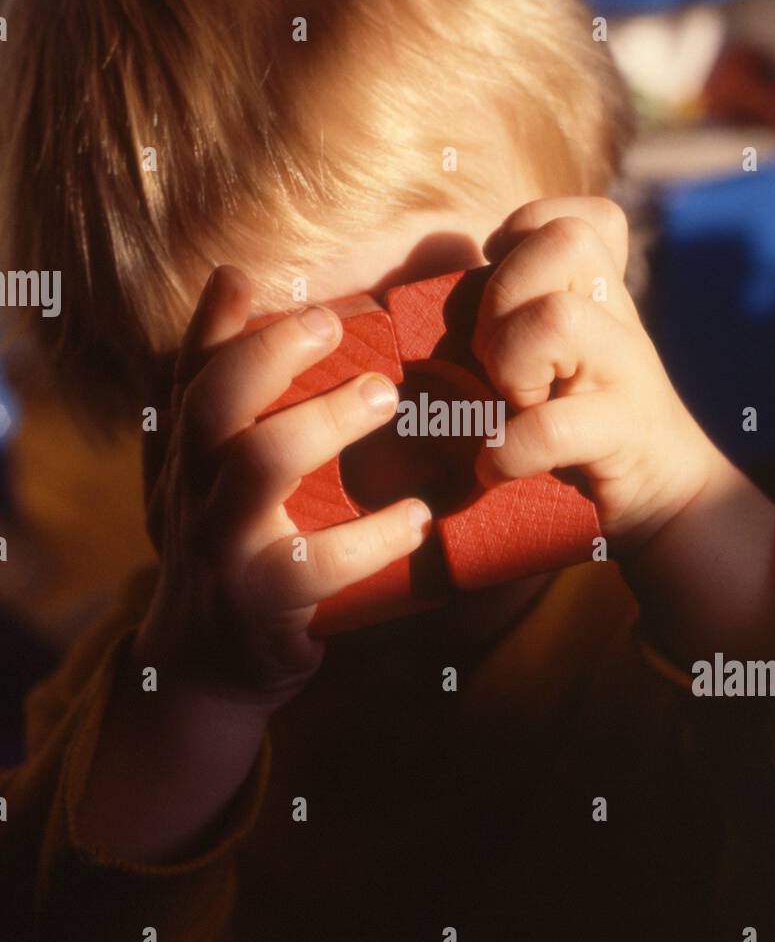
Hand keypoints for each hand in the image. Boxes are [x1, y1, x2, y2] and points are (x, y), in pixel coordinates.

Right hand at [136, 265, 431, 705]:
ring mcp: (224, 546)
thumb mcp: (205, 469)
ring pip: (260, 465)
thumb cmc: (224, 543)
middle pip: (212, 404)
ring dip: (326, 423)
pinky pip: (318, 563)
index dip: (220, 324)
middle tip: (337, 324)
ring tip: (386, 399)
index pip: (188, 373)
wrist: (202, 665)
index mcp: (187, 454)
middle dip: (273, 355)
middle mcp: (193, 490)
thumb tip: (237, 276)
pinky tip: (420, 517)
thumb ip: (218, 384)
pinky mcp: (265, 602)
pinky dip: (376, 536)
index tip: (269, 286)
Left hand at [472, 197, 717, 554]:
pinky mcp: (626, 433)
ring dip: (511, 364)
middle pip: (567, 241)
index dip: (523, 232)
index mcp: (598, 293)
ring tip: (508, 405)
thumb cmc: (583, 425)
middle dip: (504, 295)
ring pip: (559, 317)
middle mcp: (619, 318)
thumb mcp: (555, 358)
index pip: (573, 214)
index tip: (500, 291)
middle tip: (493, 357)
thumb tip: (420, 301)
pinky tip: (497, 467)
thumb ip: (513, 319)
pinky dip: (510, 450)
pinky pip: (554, 425)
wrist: (667, 496)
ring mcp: (628, 371)